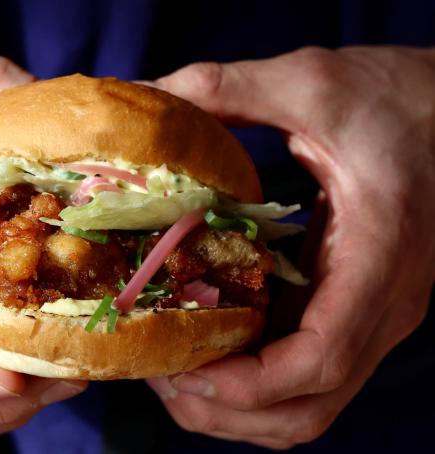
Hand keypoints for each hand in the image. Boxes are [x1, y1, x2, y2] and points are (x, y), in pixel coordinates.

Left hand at [146, 46, 434, 448]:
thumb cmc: (398, 99)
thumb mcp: (312, 84)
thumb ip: (229, 87)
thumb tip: (149, 92)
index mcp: (377, 259)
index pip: (318, 360)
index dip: (245, 384)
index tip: (180, 369)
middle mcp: (382, 306)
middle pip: (306, 406)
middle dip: (228, 409)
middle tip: (162, 376)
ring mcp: (370, 313)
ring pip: (306, 401)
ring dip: (238, 404)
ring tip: (176, 371)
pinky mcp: (353, 306)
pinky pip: (303, 369)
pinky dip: (254, 377)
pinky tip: (209, 344)